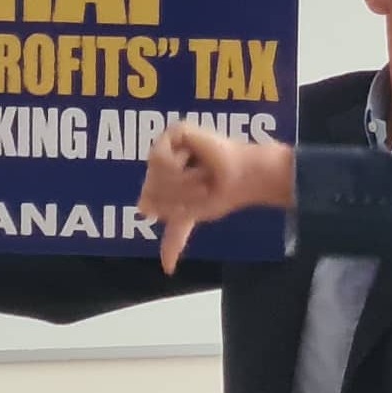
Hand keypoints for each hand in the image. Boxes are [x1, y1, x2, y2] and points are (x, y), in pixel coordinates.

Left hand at [137, 125, 293, 272]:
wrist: (242, 177)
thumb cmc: (226, 192)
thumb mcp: (195, 215)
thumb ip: (175, 236)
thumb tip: (162, 260)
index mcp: (172, 180)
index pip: (151, 197)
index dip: (157, 206)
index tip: (156, 210)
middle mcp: (168, 162)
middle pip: (149, 189)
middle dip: (177, 196)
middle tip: (203, 190)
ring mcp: (171, 146)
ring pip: (153, 175)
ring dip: (181, 184)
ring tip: (202, 178)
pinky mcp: (176, 132)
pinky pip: (159, 159)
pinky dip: (178, 168)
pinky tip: (194, 163)